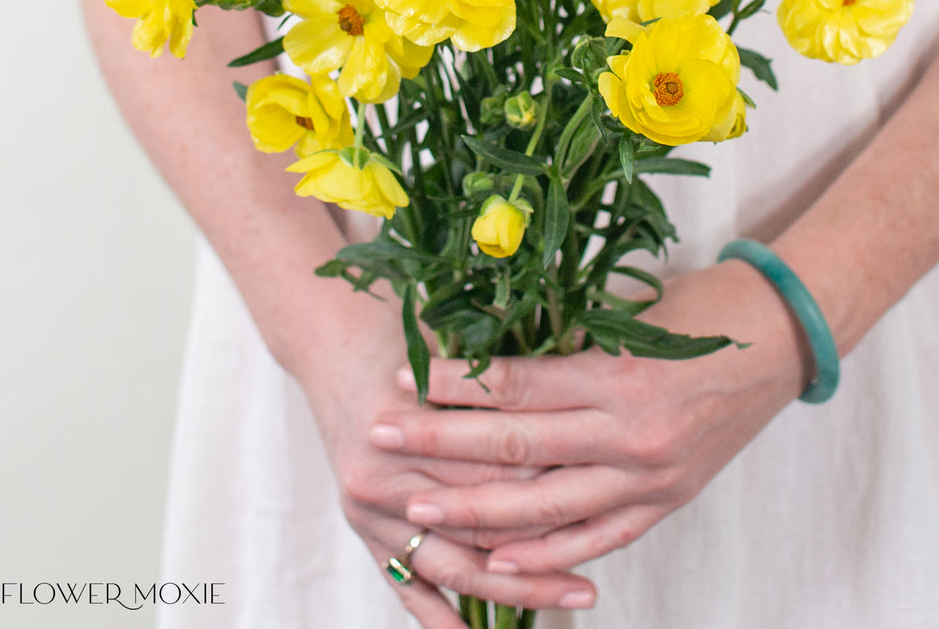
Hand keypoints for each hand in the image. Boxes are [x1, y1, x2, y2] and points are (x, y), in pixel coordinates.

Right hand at [292, 284, 598, 627]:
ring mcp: (369, 510)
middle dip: (541, 546)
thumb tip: (572, 406)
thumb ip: (494, 383)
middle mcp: (381, 475)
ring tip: (574, 596)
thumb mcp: (448, 349)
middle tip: (596, 569)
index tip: (602, 489)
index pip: (491, 465)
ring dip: (515, 589)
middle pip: (478, 523)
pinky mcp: (363, 529)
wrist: (336, 343)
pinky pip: (407, 585)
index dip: (548, 478)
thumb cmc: (402, 337)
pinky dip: (442, 616)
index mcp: (401, 423)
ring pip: (453, 564)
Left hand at [369, 260, 809, 575]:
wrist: (783, 341)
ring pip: (547, 510)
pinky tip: (497, 563)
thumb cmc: (705, 310)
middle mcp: (632, 435)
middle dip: (440, 446)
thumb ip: (567, 342)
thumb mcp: (632, 315)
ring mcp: (650, 479)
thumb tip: (492, 354)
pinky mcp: (665, 503)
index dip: (457, 383)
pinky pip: (595, 539)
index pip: (520, 385)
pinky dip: (545, 556)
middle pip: (518, 450)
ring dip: (475, 511)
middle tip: (378, 437)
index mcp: (622, 375)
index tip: (406, 377)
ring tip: (417, 506)